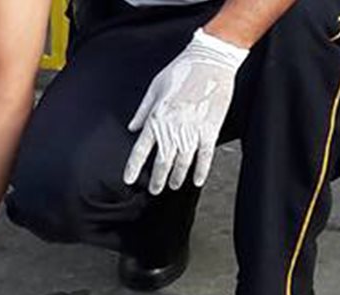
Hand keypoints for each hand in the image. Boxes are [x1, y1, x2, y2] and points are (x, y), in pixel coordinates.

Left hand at [123, 28, 249, 194]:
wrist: (210, 59)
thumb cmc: (181, 70)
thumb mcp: (155, 87)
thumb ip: (143, 110)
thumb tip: (132, 128)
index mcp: (156, 117)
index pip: (141, 149)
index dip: (134, 167)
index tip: (129, 180)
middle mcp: (172, 127)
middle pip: (162, 161)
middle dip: (157, 179)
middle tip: (154, 190)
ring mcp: (192, 129)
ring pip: (183, 162)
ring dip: (177, 177)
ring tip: (173, 185)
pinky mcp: (210, 129)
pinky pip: (205, 156)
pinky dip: (201, 170)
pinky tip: (197, 180)